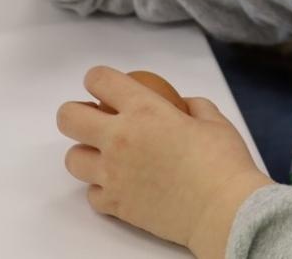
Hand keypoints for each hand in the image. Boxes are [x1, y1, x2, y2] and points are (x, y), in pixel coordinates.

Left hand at [57, 67, 269, 257]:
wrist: (224, 211)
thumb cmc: (223, 164)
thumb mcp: (213, 120)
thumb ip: (192, 106)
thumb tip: (182, 106)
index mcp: (144, 110)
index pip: (99, 79)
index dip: (97, 79)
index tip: (103, 86)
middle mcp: (120, 139)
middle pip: (68, 117)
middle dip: (76, 113)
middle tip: (94, 120)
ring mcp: (113, 174)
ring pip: (72, 158)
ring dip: (86, 153)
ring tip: (106, 156)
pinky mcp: (115, 204)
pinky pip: (90, 194)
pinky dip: (101, 189)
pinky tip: (120, 185)